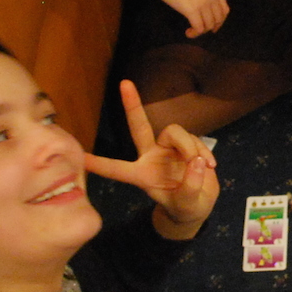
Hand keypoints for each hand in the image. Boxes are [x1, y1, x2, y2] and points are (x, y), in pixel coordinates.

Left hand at [83, 79, 218, 236]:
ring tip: (204, 166)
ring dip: (190, 147)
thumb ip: (191, 187)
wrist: (200, 204)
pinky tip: (210, 165)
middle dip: (132, 105)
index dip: (100, 163)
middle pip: (140, 127)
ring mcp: (168, 148)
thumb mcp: (188, 206)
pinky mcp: (185, 145)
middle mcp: (151, 156)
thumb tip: (196, 161)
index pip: (118, 169)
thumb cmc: (186, 208)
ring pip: (175, 133)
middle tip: (124, 83)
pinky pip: (194, 139)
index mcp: (142, 175)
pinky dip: (203, 151)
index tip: (81, 156)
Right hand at [140, 0, 228, 38]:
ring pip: (208, 25)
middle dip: (211, 28)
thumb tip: (202, 7)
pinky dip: (194, 33)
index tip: (213, 26)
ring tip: (191, 31)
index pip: (224, 9)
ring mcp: (203, 2)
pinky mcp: (192, 10)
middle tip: (201, 31)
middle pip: (218, 19)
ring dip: (200, 31)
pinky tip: (187, 33)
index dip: (220, 20)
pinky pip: (198, 28)